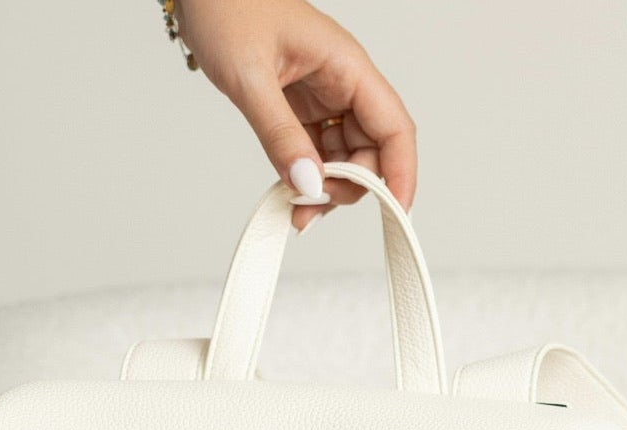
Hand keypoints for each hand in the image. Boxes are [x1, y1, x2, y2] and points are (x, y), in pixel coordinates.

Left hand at [178, 0, 415, 229]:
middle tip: (311, 204)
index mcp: (346, 66)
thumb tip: (309, 182)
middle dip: (349, 187)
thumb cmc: (226, 8)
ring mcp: (323, 98)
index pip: (394, 128)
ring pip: (344, 158)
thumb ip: (280, 134)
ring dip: (326, 189)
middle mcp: (342, 84)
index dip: (401, 173)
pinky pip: (317, 154)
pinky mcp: (301, 110)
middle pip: (371, 152)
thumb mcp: (250, 76)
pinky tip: (290, 192)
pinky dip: (306, 178)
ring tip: (296, 207)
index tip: (395, 213)